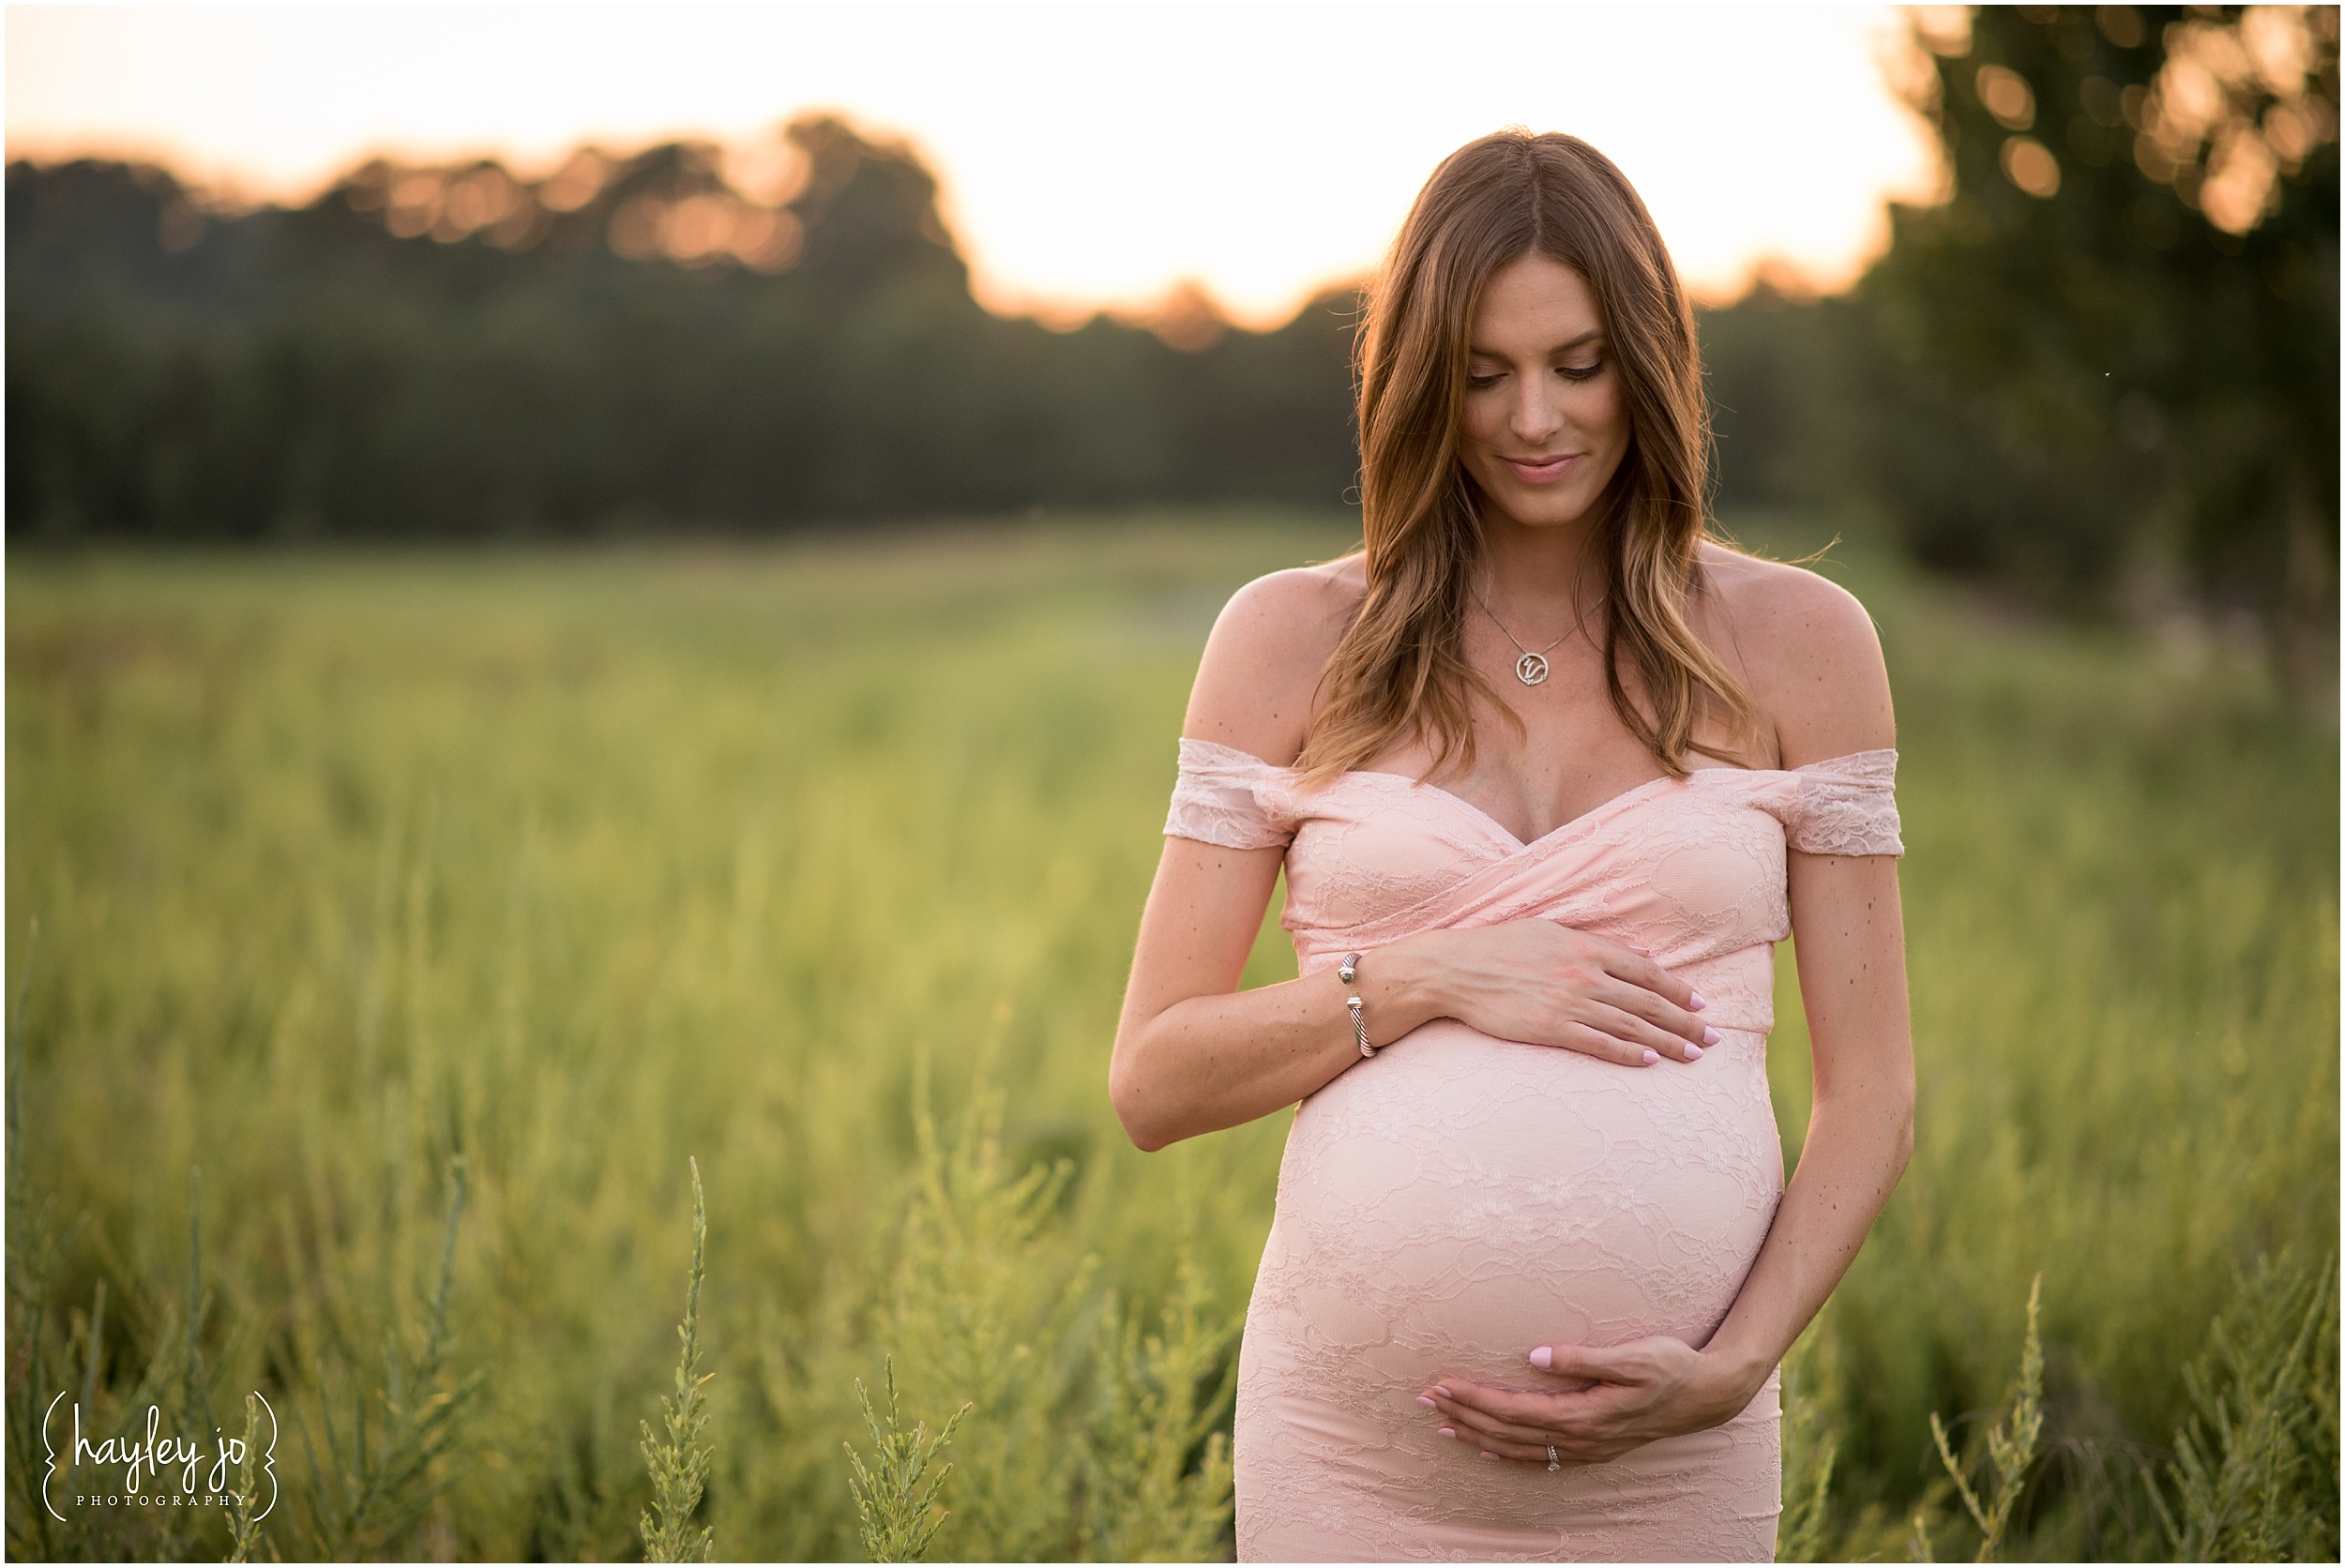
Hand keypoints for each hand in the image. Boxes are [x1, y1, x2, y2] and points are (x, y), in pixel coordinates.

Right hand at [1400, 921, 1717, 1067]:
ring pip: (1631, 1025)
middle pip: (1648, 1001)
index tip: (1700, 1003)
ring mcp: (1568, 1003)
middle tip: (1713, 1038)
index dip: (1677, 989)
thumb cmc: (1499, 946)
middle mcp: (1584, 974)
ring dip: (1668, 1042)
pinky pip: (1599, 1044)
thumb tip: (1640, 950)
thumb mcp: (1550, 929)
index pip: (1646, 970)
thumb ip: (1596, 941)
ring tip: (1694, 1055)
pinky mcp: (1549, 1028)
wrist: (1454, 969)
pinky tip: (1651, 1062)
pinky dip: (1629, 1053)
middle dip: (1685, 1021)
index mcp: (1586, 946)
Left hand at [1416, 1337, 1760, 1464]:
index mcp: (1585, 1414)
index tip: (1442, 1383)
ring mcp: (1587, 1448)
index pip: (1514, 1409)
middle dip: (1464, 1415)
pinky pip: (1540, 1459)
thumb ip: (1583, 1359)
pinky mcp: (1593, 1447)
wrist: (1708, 1395)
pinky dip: (1508, 1455)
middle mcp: (1581, 1438)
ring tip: (1442, 1424)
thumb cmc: (1671, 1366)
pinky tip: (1488, 1450)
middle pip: (1508, 1431)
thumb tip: (1536, 1356)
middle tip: (1425, 1399)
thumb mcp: (1632, 1356)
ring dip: (1478, 1435)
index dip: (1475, 1398)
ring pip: (1520, 1449)